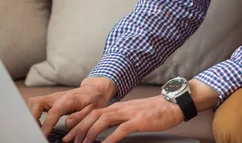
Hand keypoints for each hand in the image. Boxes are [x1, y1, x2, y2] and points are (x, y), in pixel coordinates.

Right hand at [27, 77, 116, 136]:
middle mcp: (57, 97)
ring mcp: (52, 98)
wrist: (94, 89)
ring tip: (36, 128)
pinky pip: (36, 105)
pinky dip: (33, 114)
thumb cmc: (94, 99)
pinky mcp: (50, 100)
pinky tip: (38, 124)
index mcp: (68, 99)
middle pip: (37, 102)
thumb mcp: (93, 109)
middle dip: (32, 116)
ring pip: (34, 102)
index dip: (47, 124)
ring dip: (31, 115)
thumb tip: (68, 124)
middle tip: (36, 130)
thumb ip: (80, 117)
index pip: (53, 111)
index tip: (43, 134)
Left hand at [61, 95, 183, 142]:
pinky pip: (121, 129)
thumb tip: (107, 130)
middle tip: (69, 141)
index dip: (79, 123)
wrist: (173, 103)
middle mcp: (121, 108)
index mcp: (119, 107)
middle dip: (79, 129)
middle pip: (94, 116)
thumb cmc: (155, 110)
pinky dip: (110, 138)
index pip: (93, 113)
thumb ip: (120, 119)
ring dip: (90, 133)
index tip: (69, 134)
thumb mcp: (133, 113)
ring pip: (103, 120)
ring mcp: (129, 113)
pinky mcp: (139, 120)